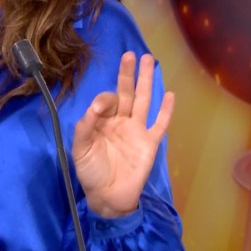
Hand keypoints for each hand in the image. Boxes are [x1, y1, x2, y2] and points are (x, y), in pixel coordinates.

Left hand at [71, 52, 175, 217]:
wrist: (108, 197)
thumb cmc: (91, 172)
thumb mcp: (80, 150)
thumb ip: (84, 127)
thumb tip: (95, 107)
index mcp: (103, 121)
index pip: (107, 101)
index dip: (104, 99)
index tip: (100, 108)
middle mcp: (121, 121)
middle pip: (126, 92)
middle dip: (128, 74)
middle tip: (131, 53)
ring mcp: (137, 130)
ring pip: (143, 101)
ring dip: (146, 81)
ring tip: (149, 60)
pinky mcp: (150, 143)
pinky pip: (160, 124)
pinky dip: (166, 111)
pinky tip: (170, 95)